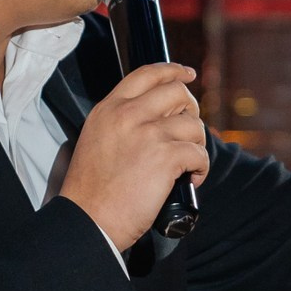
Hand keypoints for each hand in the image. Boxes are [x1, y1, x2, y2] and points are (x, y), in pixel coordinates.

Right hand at [61, 63, 209, 253]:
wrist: (88, 220)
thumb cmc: (92, 191)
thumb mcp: (96, 139)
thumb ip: (121, 122)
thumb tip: (157, 117)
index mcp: (109, 109)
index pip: (147, 74)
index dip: (173, 71)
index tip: (187, 74)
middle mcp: (128, 115)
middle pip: (177, 92)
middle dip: (191, 110)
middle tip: (188, 131)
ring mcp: (148, 134)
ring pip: (194, 124)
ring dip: (197, 144)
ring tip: (187, 164)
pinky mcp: (166, 157)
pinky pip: (200, 153)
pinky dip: (201, 168)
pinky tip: (190, 179)